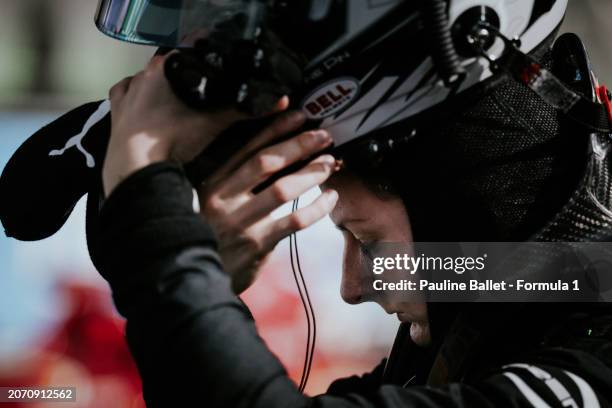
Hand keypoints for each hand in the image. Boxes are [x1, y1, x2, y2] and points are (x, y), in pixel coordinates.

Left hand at [103, 53, 287, 195]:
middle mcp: (141, 77)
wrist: (138, 168)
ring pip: (144, 81)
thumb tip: (275, 103)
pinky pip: (125, 100)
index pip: (188, 49)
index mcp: (164, 69)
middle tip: (199, 93)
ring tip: (174, 106)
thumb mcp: (215, 124)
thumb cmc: (171, 141)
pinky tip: (147, 113)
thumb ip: (245, 111)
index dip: (204, 57)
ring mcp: (127, 95)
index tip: (213, 68)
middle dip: (183, 76)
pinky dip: (135, 103)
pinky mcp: (117, 114)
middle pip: (168, 66)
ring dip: (157, 89)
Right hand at [199, 110, 338, 293]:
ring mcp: (238, 223)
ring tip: (330, 163)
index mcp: (212, 182)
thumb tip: (282, 153)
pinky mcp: (255, 246)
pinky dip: (317, 208)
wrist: (194, 276)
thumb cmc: (212, 235)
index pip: (246, 148)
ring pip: (282, 189)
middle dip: (298, 145)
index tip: (299, 114)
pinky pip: (293, 221)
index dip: (275, 128)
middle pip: (266, 163)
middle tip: (323, 136)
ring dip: (310, 173)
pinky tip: (330, 198)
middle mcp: (222, 199)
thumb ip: (239, 180)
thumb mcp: (215, 202)